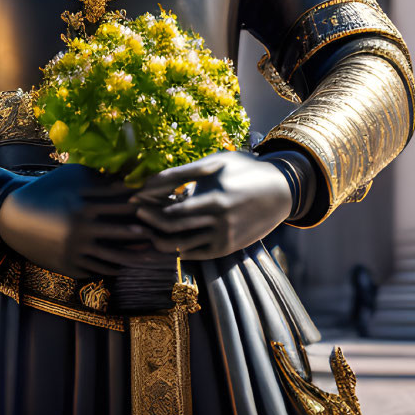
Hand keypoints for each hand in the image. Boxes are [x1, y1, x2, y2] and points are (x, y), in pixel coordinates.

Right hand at [0, 164, 152, 280]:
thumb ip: (101, 176)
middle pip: (123, 233)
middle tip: (168, 235)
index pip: (123, 206)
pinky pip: (97, 269)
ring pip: (113, 257)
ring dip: (136, 258)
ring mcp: (74, 250)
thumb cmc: (48, 190)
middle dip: (147, 234)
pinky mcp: (68, 266)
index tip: (164, 206)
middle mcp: (81, 229)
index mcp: (84, 204)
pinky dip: (113, 268)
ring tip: (152, 256)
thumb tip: (131, 172)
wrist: (13, 216)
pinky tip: (125, 265)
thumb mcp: (72, 176)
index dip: (145, 207)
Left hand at [131, 151, 293, 260]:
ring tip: (146, 230)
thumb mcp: (217, 161)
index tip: (134, 196)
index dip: (148, 196)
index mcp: (213, 192)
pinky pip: (192, 252)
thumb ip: (187, 173)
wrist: (281, 191)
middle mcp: (218, 214)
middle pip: (171, 221)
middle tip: (135, 213)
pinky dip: (176, 248)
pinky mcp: (226, 247)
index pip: (171, 198)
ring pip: (179, 242)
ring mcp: (222, 233)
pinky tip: (166, 239)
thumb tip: (154, 182)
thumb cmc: (244, 170)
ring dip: (158, 237)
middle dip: (149, 217)